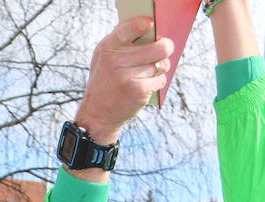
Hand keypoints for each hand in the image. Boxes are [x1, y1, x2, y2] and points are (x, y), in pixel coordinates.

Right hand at [73, 18, 174, 148]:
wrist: (98, 114)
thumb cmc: (105, 81)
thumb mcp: (103, 58)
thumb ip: (119, 41)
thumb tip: (147, 28)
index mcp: (108, 48)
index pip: (126, 30)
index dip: (140, 25)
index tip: (150, 24)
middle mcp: (117, 61)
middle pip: (158, 48)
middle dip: (166, 47)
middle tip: (166, 47)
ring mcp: (128, 77)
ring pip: (162, 64)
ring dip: (160, 67)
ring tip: (149, 71)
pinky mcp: (138, 91)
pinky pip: (161, 79)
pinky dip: (157, 82)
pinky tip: (146, 85)